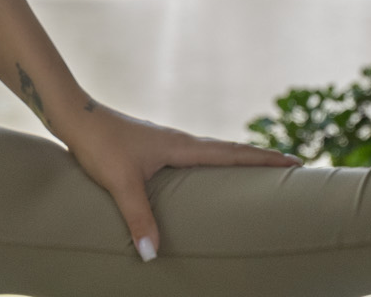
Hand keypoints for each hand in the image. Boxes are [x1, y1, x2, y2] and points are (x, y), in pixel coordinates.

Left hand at [56, 102, 300, 260]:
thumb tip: (153, 255)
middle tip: (291, 166)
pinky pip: (194, 157)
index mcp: (181, 146)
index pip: (233, 153)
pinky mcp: (152, 147)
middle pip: (230, 150)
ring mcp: (166, 142)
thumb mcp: (121, 183)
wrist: (74, 115)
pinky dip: (212, 163)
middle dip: (260, 159)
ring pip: (211, 152)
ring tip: (257, 173)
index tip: (296, 160)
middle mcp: (179, 141)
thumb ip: (138, 218)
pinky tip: (205, 176)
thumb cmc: (99, 144)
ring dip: (237, 160)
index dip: (265, 159)